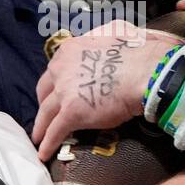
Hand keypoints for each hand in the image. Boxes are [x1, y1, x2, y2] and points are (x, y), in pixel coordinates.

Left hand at [32, 20, 178, 160]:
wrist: (146, 72)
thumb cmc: (138, 52)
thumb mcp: (115, 31)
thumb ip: (102, 36)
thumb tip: (105, 37)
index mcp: (71, 50)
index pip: (55, 68)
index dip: (55, 82)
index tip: (57, 90)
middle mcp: (61, 68)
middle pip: (44, 89)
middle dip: (43, 103)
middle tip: (46, 113)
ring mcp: (64, 91)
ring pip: (45, 113)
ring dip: (41, 127)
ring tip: (38, 137)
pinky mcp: (71, 113)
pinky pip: (55, 131)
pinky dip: (48, 144)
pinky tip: (45, 153)